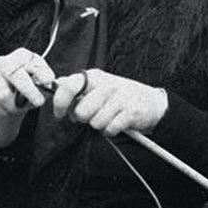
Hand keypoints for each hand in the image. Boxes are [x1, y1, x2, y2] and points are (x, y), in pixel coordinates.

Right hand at [0, 49, 56, 146]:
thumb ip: (45, 82)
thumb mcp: (42, 82)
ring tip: (19, 108)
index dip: (40, 71)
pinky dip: (1, 111)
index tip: (48, 80)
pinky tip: (6, 110)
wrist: (13, 98)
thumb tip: (48, 81)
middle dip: (28, 91)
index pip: (29, 61)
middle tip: (38, 102)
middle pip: (13, 75)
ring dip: (14, 106)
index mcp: (21, 56)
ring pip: (2, 94)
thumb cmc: (31, 87)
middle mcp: (3, 62)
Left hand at [51, 69, 167, 135]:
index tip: (60, 115)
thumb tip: (56, 84)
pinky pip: (110, 129)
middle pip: (81, 112)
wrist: (151, 101)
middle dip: (84, 118)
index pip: (69, 86)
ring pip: (95, 123)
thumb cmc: (118, 96)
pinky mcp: (132, 111)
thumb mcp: (96, 86)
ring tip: (108, 118)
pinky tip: (116, 123)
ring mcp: (121, 97)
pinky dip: (110, 130)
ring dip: (99, 125)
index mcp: (94, 77)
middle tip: (93, 115)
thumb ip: (76, 87)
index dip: (60, 103)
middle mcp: (107, 84)